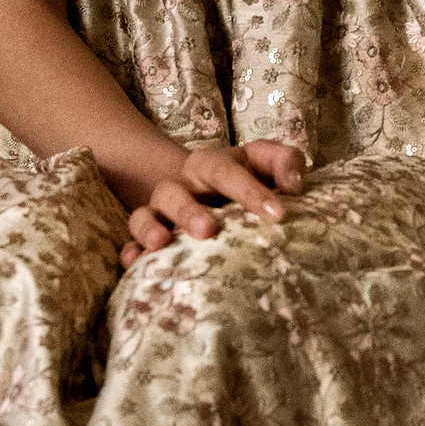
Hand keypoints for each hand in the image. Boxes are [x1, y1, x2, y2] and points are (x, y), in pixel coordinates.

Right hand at [118, 141, 308, 263]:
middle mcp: (180, 186)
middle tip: (208, 231)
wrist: (202, 185)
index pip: (227, 172)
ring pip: (145, 215)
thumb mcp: (263, 161)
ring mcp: (159, 211)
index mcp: (210, 165)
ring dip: (150, 229)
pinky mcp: (147, 234)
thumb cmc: (243, 176)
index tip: (278, 214)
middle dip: (189, 211)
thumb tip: (294, 184)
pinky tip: (136, 264)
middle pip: (175, 193)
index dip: (250, 191)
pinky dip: (130, 252)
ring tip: (161, 244)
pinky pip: (129, 242)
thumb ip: (285, 162)